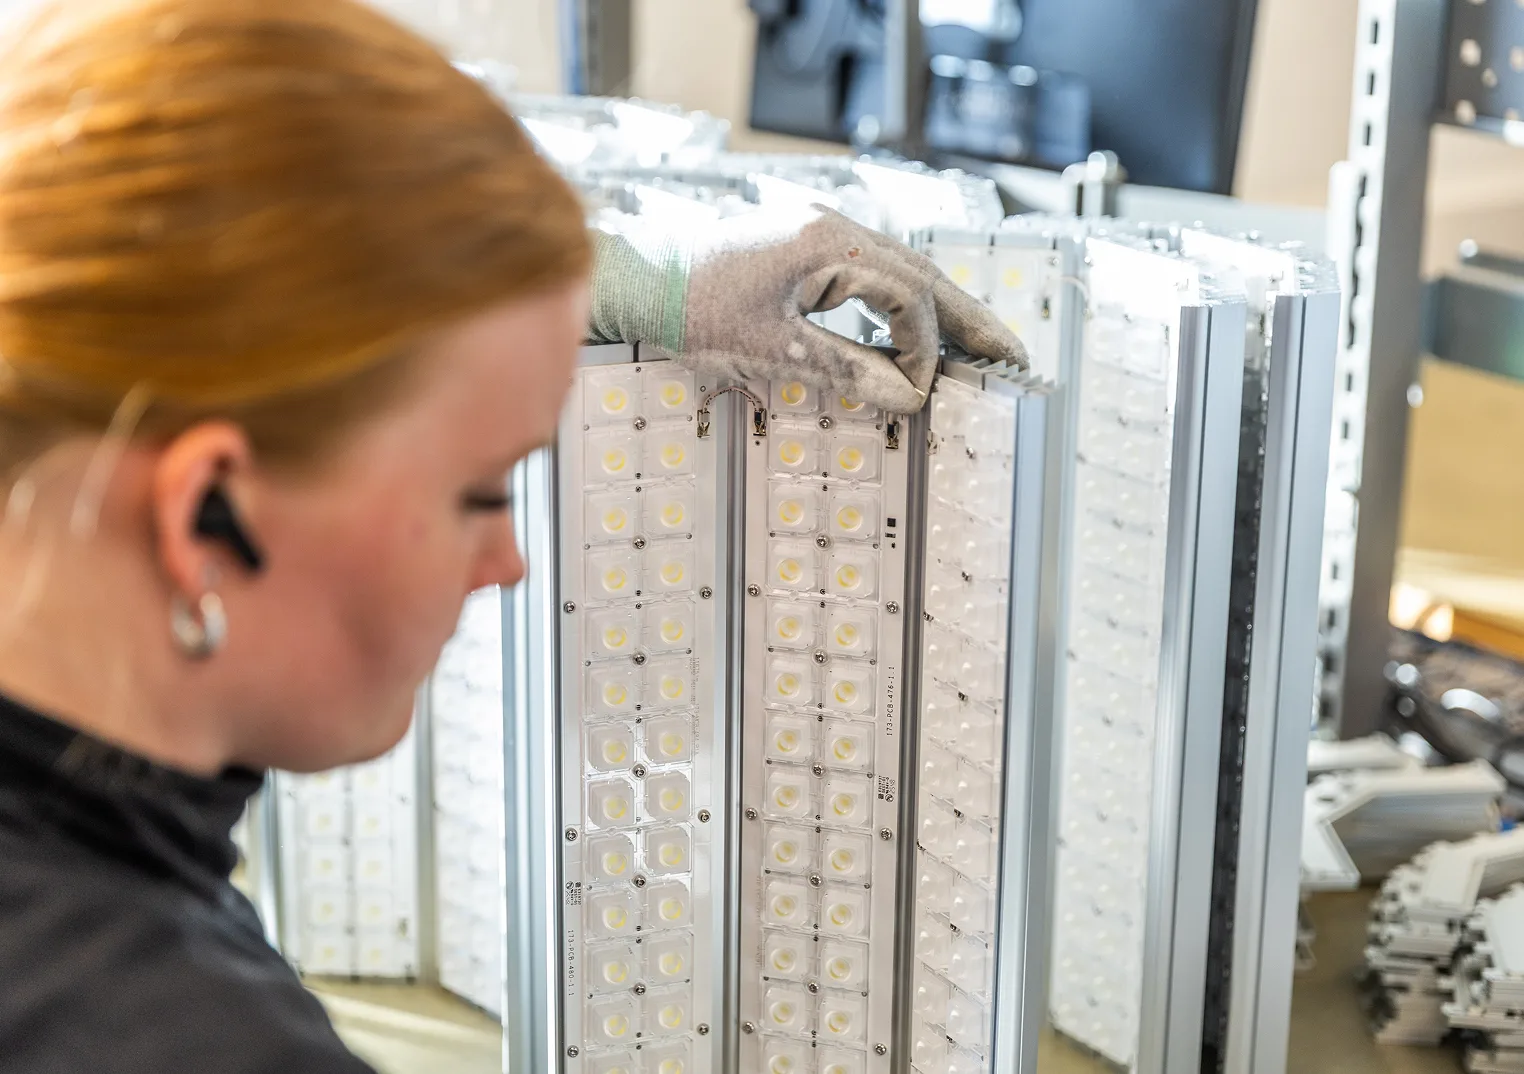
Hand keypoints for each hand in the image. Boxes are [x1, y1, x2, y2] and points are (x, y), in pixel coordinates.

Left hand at [588, 206, 1028, 411]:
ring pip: (899, 270)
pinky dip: (897, 303)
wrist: (634, 271)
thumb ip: (844, 369)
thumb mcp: (770, 348)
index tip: (921, 395)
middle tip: (1014, 355)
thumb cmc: (690, 304)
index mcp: (830, 245)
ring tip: (977, 345)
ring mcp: (819, 232)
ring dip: (936, 310)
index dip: (923, 351)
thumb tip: (907, 398)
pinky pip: (868, 273)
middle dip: (968, 318)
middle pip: (921, 273)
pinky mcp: (803, 246)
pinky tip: (906, 330)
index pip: (907, 298)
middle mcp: (833, 228)